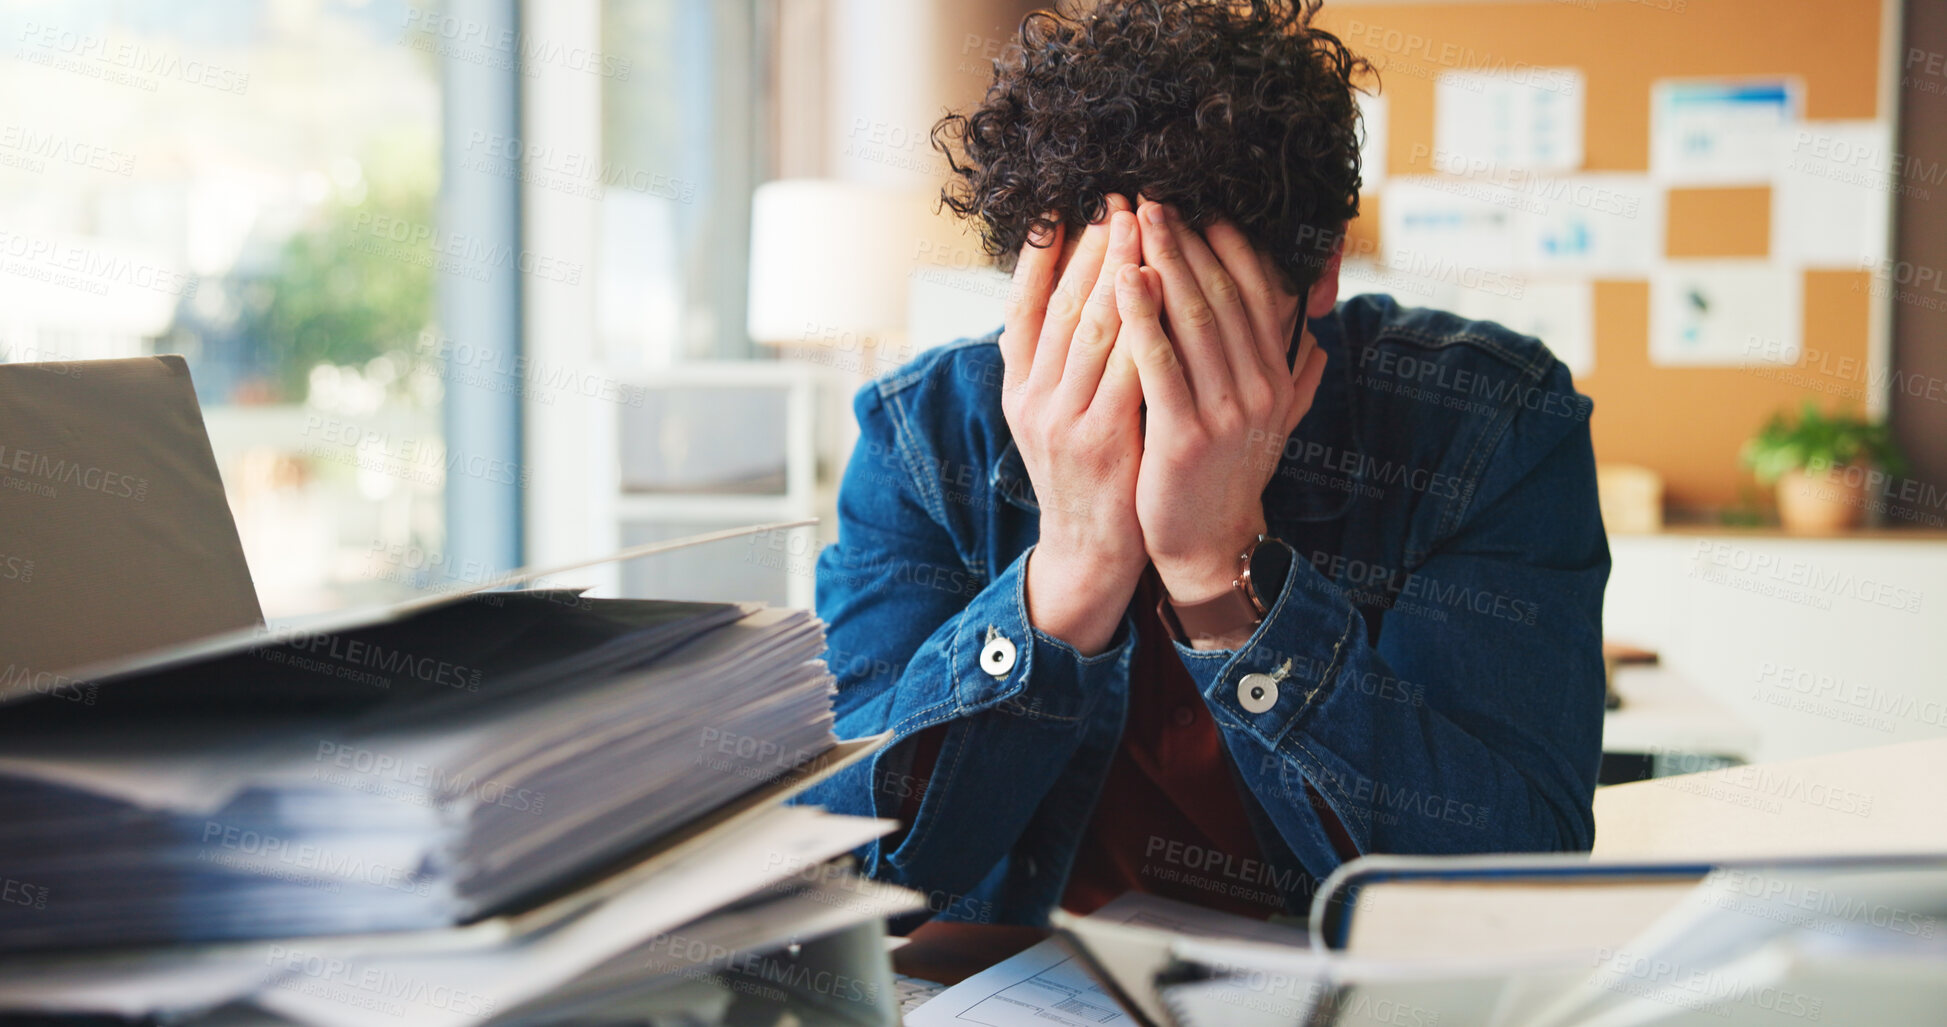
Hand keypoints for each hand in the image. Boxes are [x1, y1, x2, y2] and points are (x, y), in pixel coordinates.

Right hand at [1001, 196, 1148, 654]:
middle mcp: (1032, 397)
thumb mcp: (1055, 412)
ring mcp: (1062, 420)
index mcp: (1018, 385)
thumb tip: (1062, 297)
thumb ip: (1056, 359)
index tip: (1073, 205)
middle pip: (1063, 305)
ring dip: (1121, 272)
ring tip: (1146, 228)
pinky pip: (1127, 371)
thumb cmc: (1088, 470)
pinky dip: (1145, 326)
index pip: (1024, 302)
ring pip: (1093, 328)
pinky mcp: (1100, 442)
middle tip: (1123, 199)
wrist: (1090, 550)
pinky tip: (1164, 292)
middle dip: (1094, 247)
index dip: (1048, 251)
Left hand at [1118, 202, 1329, 615]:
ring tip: (1135, 220)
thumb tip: (1319, 334)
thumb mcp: (1272, 423)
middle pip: (1223, 295)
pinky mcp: (1184, 434)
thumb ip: (1296, 377)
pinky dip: (1142, 316)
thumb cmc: (1229, 476)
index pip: (1257, 293)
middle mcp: (1259, 387)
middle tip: (1155, 196)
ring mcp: (1225, 412)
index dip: (1228, 245)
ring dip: (1163, 262)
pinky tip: (1122, 280)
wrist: (1207, 545)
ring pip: (1194, 319)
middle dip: (1188, 240)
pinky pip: (1160, 363)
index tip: (1198, 204)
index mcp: (1278, 376)